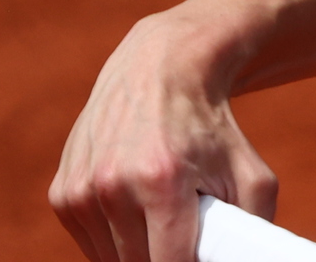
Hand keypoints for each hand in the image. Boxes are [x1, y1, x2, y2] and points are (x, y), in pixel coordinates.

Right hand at [50, 11, 276, 261]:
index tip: (200, 253)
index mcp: (163, 181)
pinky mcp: (62, 194)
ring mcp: (82, 190)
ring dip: (137, 251)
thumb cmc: (211, 127)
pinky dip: (113, 238)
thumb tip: (244, 257)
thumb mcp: (250, 171)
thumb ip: (254, 225)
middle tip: (184, 233)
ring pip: (110, 258)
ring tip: (162, 219)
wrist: (161, 72)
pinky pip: (90, 241)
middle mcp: (114, 186)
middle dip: (165, 256)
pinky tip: (135, 210)